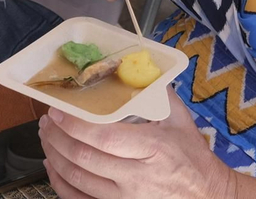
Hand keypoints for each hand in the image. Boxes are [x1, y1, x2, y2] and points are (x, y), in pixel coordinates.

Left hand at [39, 93, 233, 198]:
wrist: (208, 195)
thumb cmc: (193, 158)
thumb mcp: (181, 122)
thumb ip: (160, 95)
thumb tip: (142, 69)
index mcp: (152, 149)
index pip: (104, 138)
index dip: (75, 125)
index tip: (58, 112)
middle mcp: (136, 178)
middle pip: (84, 159)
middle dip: (57, 138)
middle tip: (47, 122)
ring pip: (77, 181)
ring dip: (55, 157)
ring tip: (47, 138)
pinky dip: (60, 184)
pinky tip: (53, 166)